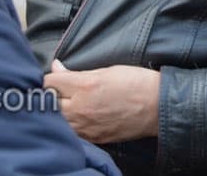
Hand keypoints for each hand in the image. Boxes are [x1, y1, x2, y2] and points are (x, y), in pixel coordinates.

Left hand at [44, 61, 159, 143]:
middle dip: (50, 95)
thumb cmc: (136, 83)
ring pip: (57, 121)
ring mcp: (86, 126)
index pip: (49, 82)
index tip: (55, 76)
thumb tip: (56, 67)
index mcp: (85, 86)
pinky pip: (71, 132)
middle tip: (58, 90)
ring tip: (66, 104)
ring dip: (58, 111)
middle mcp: (81, 108)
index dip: (51, 76)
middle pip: (48, 103)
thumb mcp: (107, 70)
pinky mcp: (93, 138)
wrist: (158, 106)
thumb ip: (77, 72)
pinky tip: (78, 117)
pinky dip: (69, 124)